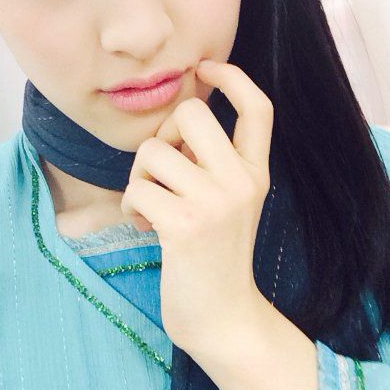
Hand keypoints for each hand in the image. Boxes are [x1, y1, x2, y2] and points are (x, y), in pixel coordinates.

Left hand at [120, 60, 273, 352]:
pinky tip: (143, 227)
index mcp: (257, 173)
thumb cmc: (214, 260)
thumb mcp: (229, 205)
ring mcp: (215, 202)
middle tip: (162, 171)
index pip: (258, 107)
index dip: (231, 76)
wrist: (223, 319)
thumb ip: (214, 165)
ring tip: (150, 208)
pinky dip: (131, 207)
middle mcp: (242, 181)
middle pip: (192, 111)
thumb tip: (172, 129)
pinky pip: (136, 188)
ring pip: (152, 152)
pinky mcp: (185, 226)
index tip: (204, 69)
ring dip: (139, 178)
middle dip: (162, 134)